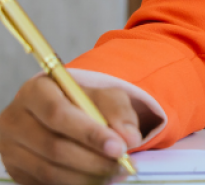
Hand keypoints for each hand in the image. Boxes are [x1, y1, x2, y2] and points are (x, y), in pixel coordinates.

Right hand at [0, 76, 140, 184]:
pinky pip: (46, 182)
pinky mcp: (16, 170)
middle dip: (94, 160)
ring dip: (87, 176)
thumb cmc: (84, 103)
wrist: (63, 116)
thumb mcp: (104, 97)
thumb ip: (118, 113)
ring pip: (49, 170)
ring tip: (115, 174)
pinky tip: (98, 180)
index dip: (90, 133)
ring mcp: (11, 148)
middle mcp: (16, 119)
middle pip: (54, 146)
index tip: (119, 148)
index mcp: (35, 91)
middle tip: (123, 165)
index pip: (58, 114)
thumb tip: (130, 138)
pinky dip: (76, 183)